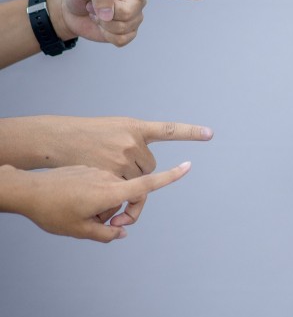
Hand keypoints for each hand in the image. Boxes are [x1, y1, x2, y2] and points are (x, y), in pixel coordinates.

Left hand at [20, 162, 190, 242]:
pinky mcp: (88, 170)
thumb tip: (121, 233)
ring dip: (107, 204)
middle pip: (129, 194)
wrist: (25, 190)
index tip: (189, 166)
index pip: (147, 184)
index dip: (170, 176)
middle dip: (122, 211)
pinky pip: (102, 183)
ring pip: (114, 190)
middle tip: (105, 226)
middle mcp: (107, 177)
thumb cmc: (51, 210)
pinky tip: (76, 203)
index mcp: (109, 191)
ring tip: (84, 215)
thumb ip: (106, 234)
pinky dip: (97, 196)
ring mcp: (97, 172)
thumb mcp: (79, 230)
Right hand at [23, 116, 211, 178]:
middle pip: (150, 166)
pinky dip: (119, 189)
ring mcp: (122, 159)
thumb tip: (148, 168)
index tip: (210, 133)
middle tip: (117, 160)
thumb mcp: (116, 127)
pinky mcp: (111, 174)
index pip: (168, 130)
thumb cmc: (89, 133)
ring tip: (107, 167)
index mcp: (135, 127)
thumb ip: (135, 141)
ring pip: (139, 179)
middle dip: (138, 168)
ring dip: (128, 180)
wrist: (59, 139)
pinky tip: (104, 178)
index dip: (190, 132)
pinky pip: (126, 189)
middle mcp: (132, 142)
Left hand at [50, 0, 203, 45]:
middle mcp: (137, 1)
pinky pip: (122, 40)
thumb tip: (110, 14)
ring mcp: (134, 19)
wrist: (70, 12)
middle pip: (131, 13)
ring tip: (96, 15)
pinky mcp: (127, 34)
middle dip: (109, 13)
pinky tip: (102, 26)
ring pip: (125, 28)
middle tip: (94, 7)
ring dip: (105, 24)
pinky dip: (107, 36)